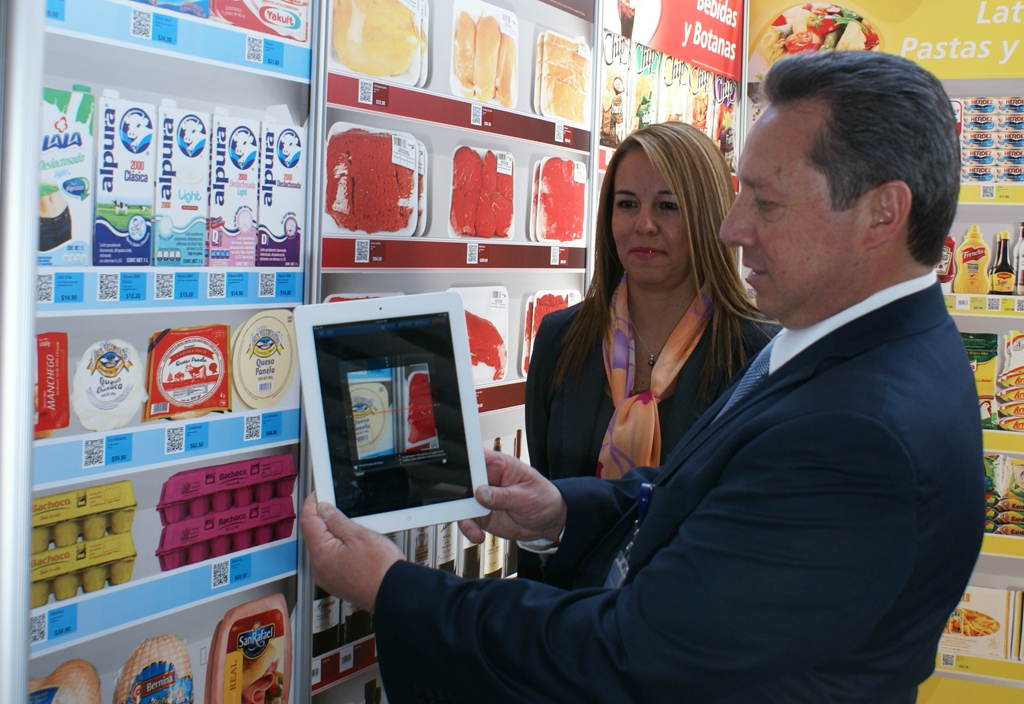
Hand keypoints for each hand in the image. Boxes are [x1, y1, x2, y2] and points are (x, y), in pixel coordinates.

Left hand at [300, 493, 403, 611]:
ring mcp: (327, 578)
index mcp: (321, 554)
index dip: (312, 504)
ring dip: (332, 535)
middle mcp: (320, 569)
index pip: (308, 522)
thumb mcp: (360, 535)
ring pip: (323, 548)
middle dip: (323, 520)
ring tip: (353, 530)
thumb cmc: (380, 570)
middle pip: (314, 535)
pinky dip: (338, 549)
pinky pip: (331, 560)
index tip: (318, 495)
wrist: (393, 593)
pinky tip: (354, 547)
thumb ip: (337, 521)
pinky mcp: (336, 583)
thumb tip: (323, 509)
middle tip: (338, 508)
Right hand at [459, 449, 566, 544]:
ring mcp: (482, 498)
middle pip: (462, 481)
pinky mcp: (481, 514)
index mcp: (499, 466)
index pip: (476, 457)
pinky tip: (478, 534)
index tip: (458, 474)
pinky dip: (469, 529)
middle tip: (463, 506)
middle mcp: (487, 480)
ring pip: (460, 503)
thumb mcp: (527, 496)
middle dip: (456, 493)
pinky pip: (467, 520)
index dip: (463, 461)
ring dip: (462, 516)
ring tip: (474, 527)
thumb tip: (482, 493)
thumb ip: (504, 496)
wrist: (549, 522)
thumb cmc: (543, 499)